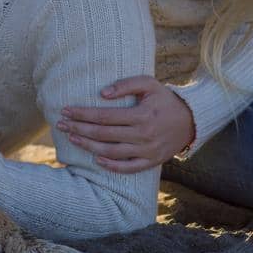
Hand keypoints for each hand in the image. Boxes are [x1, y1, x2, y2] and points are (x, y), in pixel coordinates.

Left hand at [58, 76, 195, 172]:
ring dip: (88, 146)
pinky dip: (111, 166)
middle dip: (79, 129)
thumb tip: (101, 94)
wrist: (191, 120)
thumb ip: (126, 85)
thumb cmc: (165, 99)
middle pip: (103, 135)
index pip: (104, 116)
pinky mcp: (151, 161)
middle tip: (60, 125)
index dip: (82, 114)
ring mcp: (147, 150)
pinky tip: (96, 159)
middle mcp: (143, 135)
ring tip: (72, 139)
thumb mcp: (149, 84)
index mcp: (141, 115)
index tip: (66, 111)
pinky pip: (128, 168)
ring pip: (111, 152)